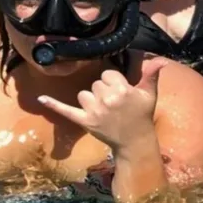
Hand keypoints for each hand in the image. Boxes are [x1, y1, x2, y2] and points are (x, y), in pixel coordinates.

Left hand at [38, 56, 167, 151]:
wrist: (134, 142)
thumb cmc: (142, 116)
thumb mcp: (149, 94)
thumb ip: (151, 75)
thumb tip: (162, 60)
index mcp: (122, 90)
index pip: (108, 74)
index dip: (113, 81)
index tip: (121, 91)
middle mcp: (106, 99)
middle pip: (95, 83)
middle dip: (103, 91)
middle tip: (114, 104)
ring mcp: (94, 111)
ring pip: (84, 94)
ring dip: (91, 99)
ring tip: (103, 110)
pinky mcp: (85, 121)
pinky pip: (66, 110)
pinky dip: (53, 105)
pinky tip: (41, 99)